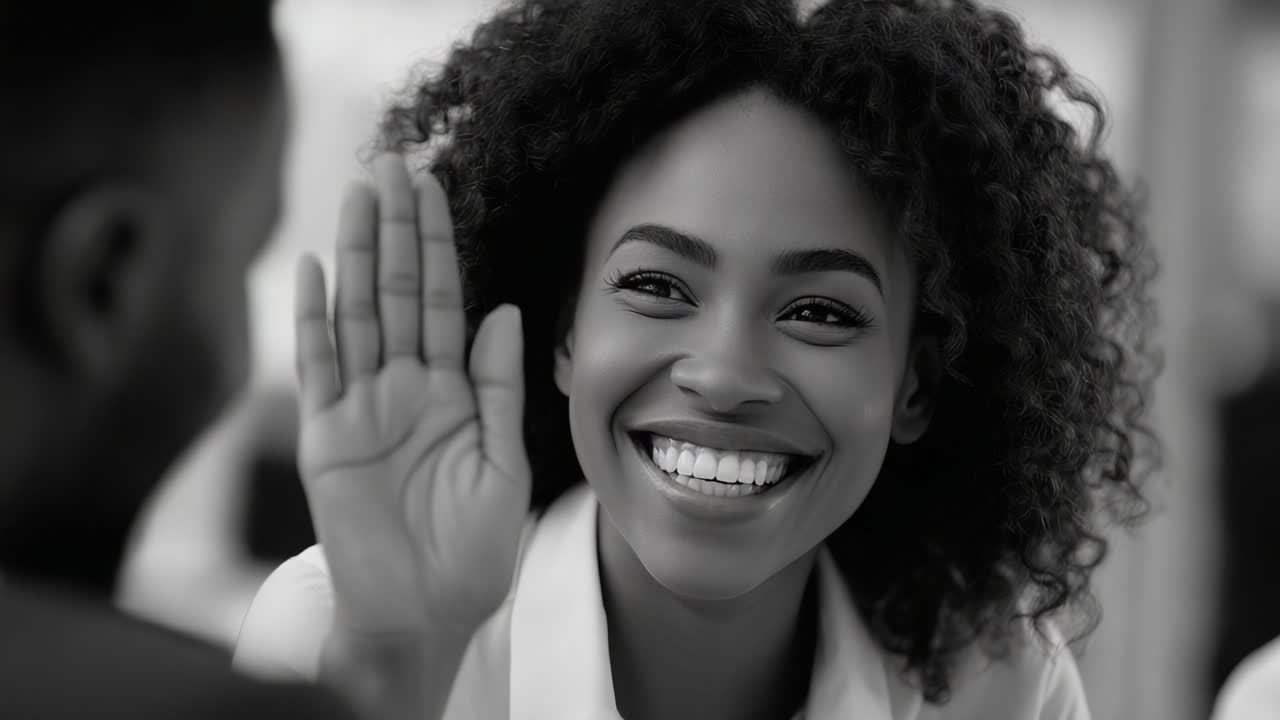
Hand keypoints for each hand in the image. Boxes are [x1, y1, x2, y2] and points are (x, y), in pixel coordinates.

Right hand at [292, 153, 530, 643]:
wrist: (427, 610)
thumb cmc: (473, 548)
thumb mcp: (504, 461)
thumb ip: (499, 386)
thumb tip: (503, 310)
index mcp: (451, 392)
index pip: (441, 302)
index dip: (437, 246)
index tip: (435, 188)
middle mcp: (403, 389)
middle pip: (395, 293)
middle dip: (395, 230)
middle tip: (393, 164)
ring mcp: (361, 408)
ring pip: (356, 315)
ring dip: (355, 255)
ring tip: (359, 194)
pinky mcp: (325, 437)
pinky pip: (317, 368)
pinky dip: (313, 320)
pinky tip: (313, 269)